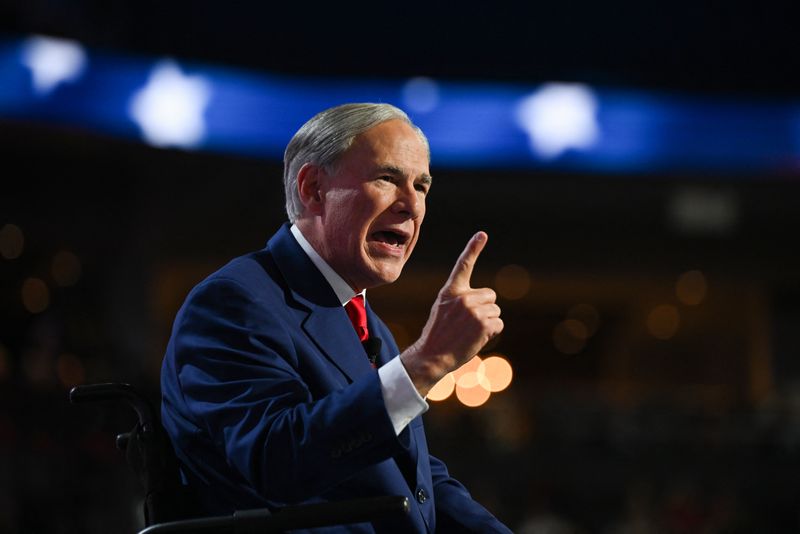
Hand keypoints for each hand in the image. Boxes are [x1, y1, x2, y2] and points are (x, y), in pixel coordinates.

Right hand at [401, 231, 503, 396]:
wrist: (432, 355)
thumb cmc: (438, 334)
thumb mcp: (443, 309)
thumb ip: (461, 299)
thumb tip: (487, 300)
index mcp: (450, 291)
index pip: (463, 265)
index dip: (473, 248)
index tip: (482, 234)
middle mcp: (463, 297)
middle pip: (490, 295)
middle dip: (485, 308)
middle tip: (468, 323)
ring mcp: (473, 310)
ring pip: (495, 311)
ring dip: (488, 322)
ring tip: (469, 332)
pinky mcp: (483, 324)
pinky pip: (498, 324)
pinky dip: (492, 333)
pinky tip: (476, 338)